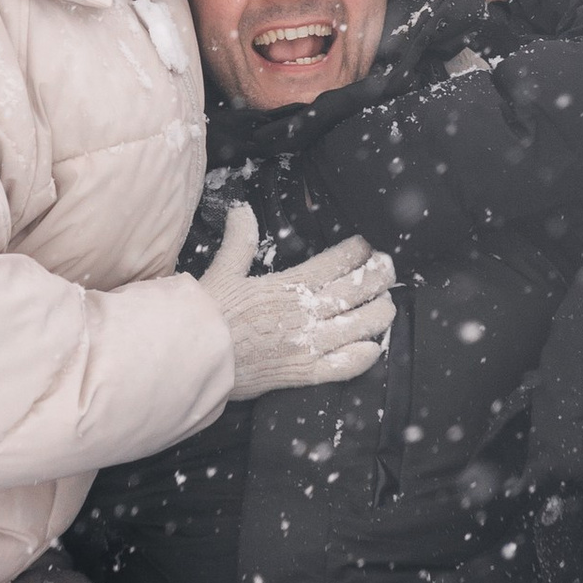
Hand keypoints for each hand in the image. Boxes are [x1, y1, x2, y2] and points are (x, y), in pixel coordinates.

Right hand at [194, 199, 396, 402]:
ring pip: (362, 325)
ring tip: (386, 304)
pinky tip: (374, 347)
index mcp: (290, 285)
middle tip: (388, 269)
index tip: (369, 246)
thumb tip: (240, 209)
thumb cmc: (208, 315)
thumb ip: (239, 239)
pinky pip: (346, 366)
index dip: (360, 251)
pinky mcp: (305, 373)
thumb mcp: (223, 270)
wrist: (194, 358)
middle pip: (359, 290)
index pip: (339, 261)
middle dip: (380, 276)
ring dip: (381, 312)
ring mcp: (309, 345)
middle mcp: (306, 313)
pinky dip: (365, 356)